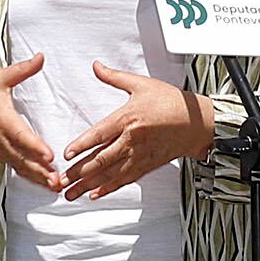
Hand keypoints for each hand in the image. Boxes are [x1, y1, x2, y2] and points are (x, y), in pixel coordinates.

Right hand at [0, 54, 59, 188]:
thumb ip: (22, 70)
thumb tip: (42, 56)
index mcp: (1, 118)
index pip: (19, 134)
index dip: (33, 145)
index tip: (48, 154)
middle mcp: (1, 138)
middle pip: (22, 156)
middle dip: (40, 169)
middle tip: (57, 179)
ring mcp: (1, 150)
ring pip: (22, 166)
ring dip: (39, 178)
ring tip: (56, 187)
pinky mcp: (3, 156)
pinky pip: (19, 170)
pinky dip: (33, 179)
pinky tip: (48, 186)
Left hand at [58, 63, 215, 200]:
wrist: (198, 123)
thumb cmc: (172, 103)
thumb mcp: (142, 84)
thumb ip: (115, 77)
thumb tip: (96, 66)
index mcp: (128, 119)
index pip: (99, 134)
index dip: (82, 145)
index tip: (67, 155)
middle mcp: (132, 140)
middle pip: (101, 159)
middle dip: (79, 172)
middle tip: (61, 181)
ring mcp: (139, 155)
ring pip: (110, 173)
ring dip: (89, 185)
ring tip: (72, 193)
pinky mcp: (147, 165)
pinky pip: (125, 179)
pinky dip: (110, 188)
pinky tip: (96, 194)